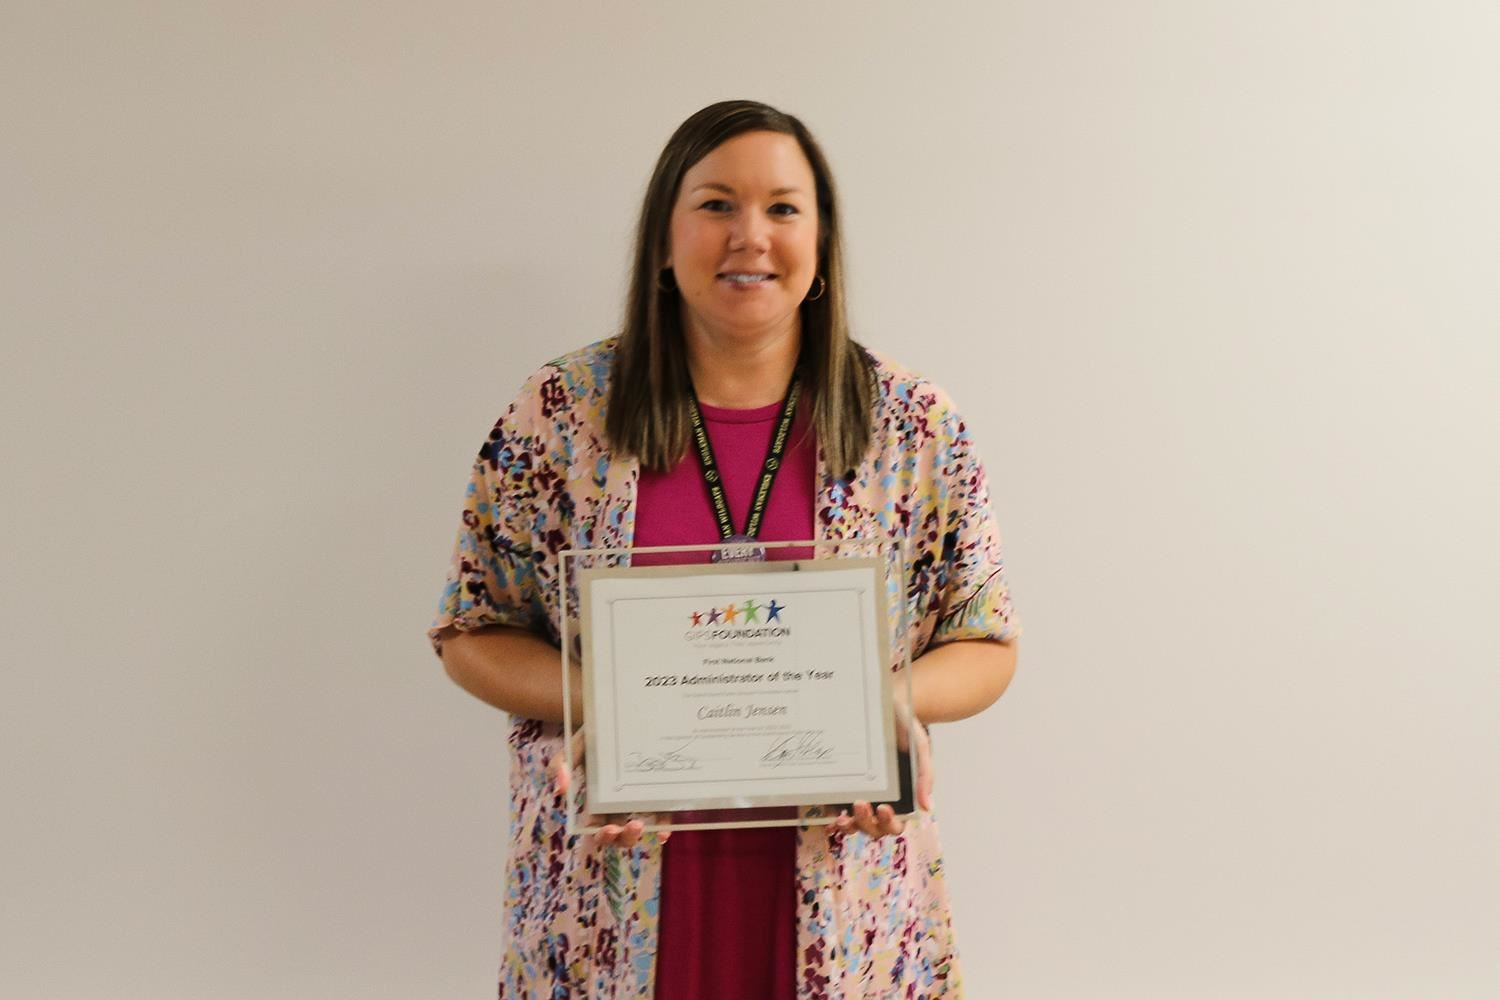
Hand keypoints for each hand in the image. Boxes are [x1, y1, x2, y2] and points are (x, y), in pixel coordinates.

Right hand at [549, 727, 668, 848]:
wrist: (621, 715)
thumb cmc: (595, 733)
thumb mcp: (575, 744)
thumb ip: (562, 763)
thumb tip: (560, 790)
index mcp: (594, 799)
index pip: (595, 826)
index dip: (600, 834)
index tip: (607, 828)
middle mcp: (616, 804)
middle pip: (618, 834)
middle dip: (622, 838)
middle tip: (628, 827)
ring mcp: (637, 800)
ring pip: (637, 830)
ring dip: (638, 835)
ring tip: (639, 825)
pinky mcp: (657, 793)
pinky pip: (660, 815)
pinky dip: (661, 827)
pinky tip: (662, 831)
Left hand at [833, 699, 932, 839]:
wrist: (883, 702)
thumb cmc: (904, 726)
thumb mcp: (920, 746)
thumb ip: (925, 774)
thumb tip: (927, 806)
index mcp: (901, 796)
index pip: (896, 823)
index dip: (889, 823)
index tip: (884, 808)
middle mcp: (879, 799)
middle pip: (873, 827)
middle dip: (866, 822)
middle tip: (860, 803)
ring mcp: (859, 793)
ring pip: (854, 824)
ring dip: (849, 825)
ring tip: (842, 817)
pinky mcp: (841, 786)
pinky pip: (835, 808)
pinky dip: (833, 816)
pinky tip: (830, 814)